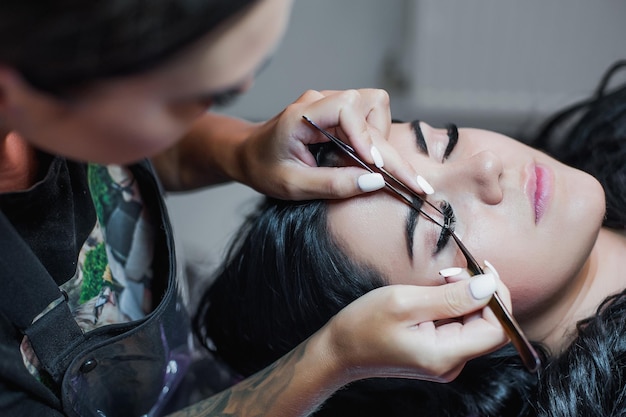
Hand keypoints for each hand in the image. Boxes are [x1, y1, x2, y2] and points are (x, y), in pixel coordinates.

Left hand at [237, 89, 432, 199]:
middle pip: (369, 109)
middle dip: (389, 150)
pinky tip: (369, 162)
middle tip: (414, 185)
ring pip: (375, 108)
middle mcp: (319, 102)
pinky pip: (370, 117)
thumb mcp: (294, 186)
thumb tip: (376, 183)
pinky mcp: (338, 112)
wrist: (248, 155)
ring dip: (381, 140)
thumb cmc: (264, 169)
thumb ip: (332, 184)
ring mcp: (330, 103)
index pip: (346, 108)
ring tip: (375, 170)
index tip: (376, 166)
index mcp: (302, 115)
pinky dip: (376, 140)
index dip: (366, 134)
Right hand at [323, 263, 509, 383]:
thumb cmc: (363, 326)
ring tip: (437, 282)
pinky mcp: (438, 353)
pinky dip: (453, 306)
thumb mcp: (405, 302)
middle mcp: (450, 364)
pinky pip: (459, 327)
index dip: (497, 297)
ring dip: (464, 298)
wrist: (339, 351)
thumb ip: (451, 296)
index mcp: (445, 355)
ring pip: (474, 324)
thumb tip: (489, 286)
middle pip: (489, 326)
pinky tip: (433, 296)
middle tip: (449, 273)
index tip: (481, 270)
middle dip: (478, 293)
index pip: (497, 330)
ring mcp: (444, 361)